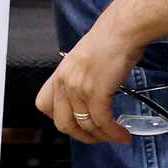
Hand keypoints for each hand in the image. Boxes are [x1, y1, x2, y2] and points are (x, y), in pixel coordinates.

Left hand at [36, 15, 145, 145]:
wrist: (122, 30)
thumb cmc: (109, 40)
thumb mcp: (82, 59)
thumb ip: (79, 78)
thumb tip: (87, 98)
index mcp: (59, 74)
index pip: (44, 106)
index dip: (58, 118)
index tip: (75, 123)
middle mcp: (65, 82)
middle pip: (63, 124)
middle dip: (82, 136)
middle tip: (98, 137)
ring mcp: (79, 88)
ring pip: (86, 126)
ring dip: (104, 137)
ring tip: (118, 137)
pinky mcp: (97, 92)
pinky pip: (103, 122)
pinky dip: (114, 132)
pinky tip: (123, 134)